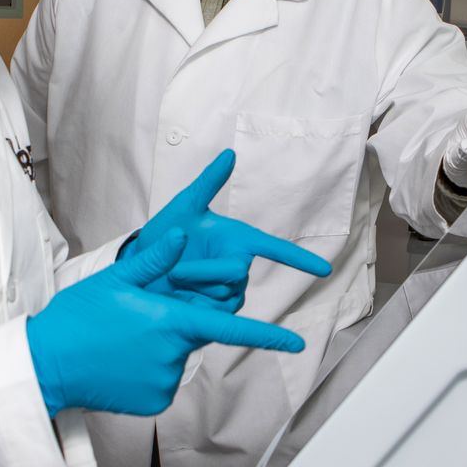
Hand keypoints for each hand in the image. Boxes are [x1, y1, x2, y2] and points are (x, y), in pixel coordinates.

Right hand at [28, 230, 306, 417]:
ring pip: (177, 358)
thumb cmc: (78, 317)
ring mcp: (164, 383)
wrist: (46, 365)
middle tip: (133, 321)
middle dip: (174, 324)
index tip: (298, 343)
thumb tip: (184, 234)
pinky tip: (121, 363)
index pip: (231, 329)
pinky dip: (149, 371)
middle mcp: (174, 355)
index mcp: (171, 321)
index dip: (268, 336)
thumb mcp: (116, 279)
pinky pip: (163, 382)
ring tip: (120, 342)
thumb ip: (156, 260)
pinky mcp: (153, 403)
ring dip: (159, 349)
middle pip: (193, 335)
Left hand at [127, 151, 333, 310]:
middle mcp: (239, 265)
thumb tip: (229, 154)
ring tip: (174, 279)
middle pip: (236, 272)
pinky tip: (181, 297)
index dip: (299, 259)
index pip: (275, 248)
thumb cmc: (165, 235)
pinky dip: (197, 303)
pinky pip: (218, 311)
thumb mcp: (185, 206)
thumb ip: (208, 182)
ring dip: (196, 286)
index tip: (324, 270)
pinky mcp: (217, 312)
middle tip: (176, 269)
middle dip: (204, 270)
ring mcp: (229, 291)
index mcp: (238, 239)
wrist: (142, 267)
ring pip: (225, 293)